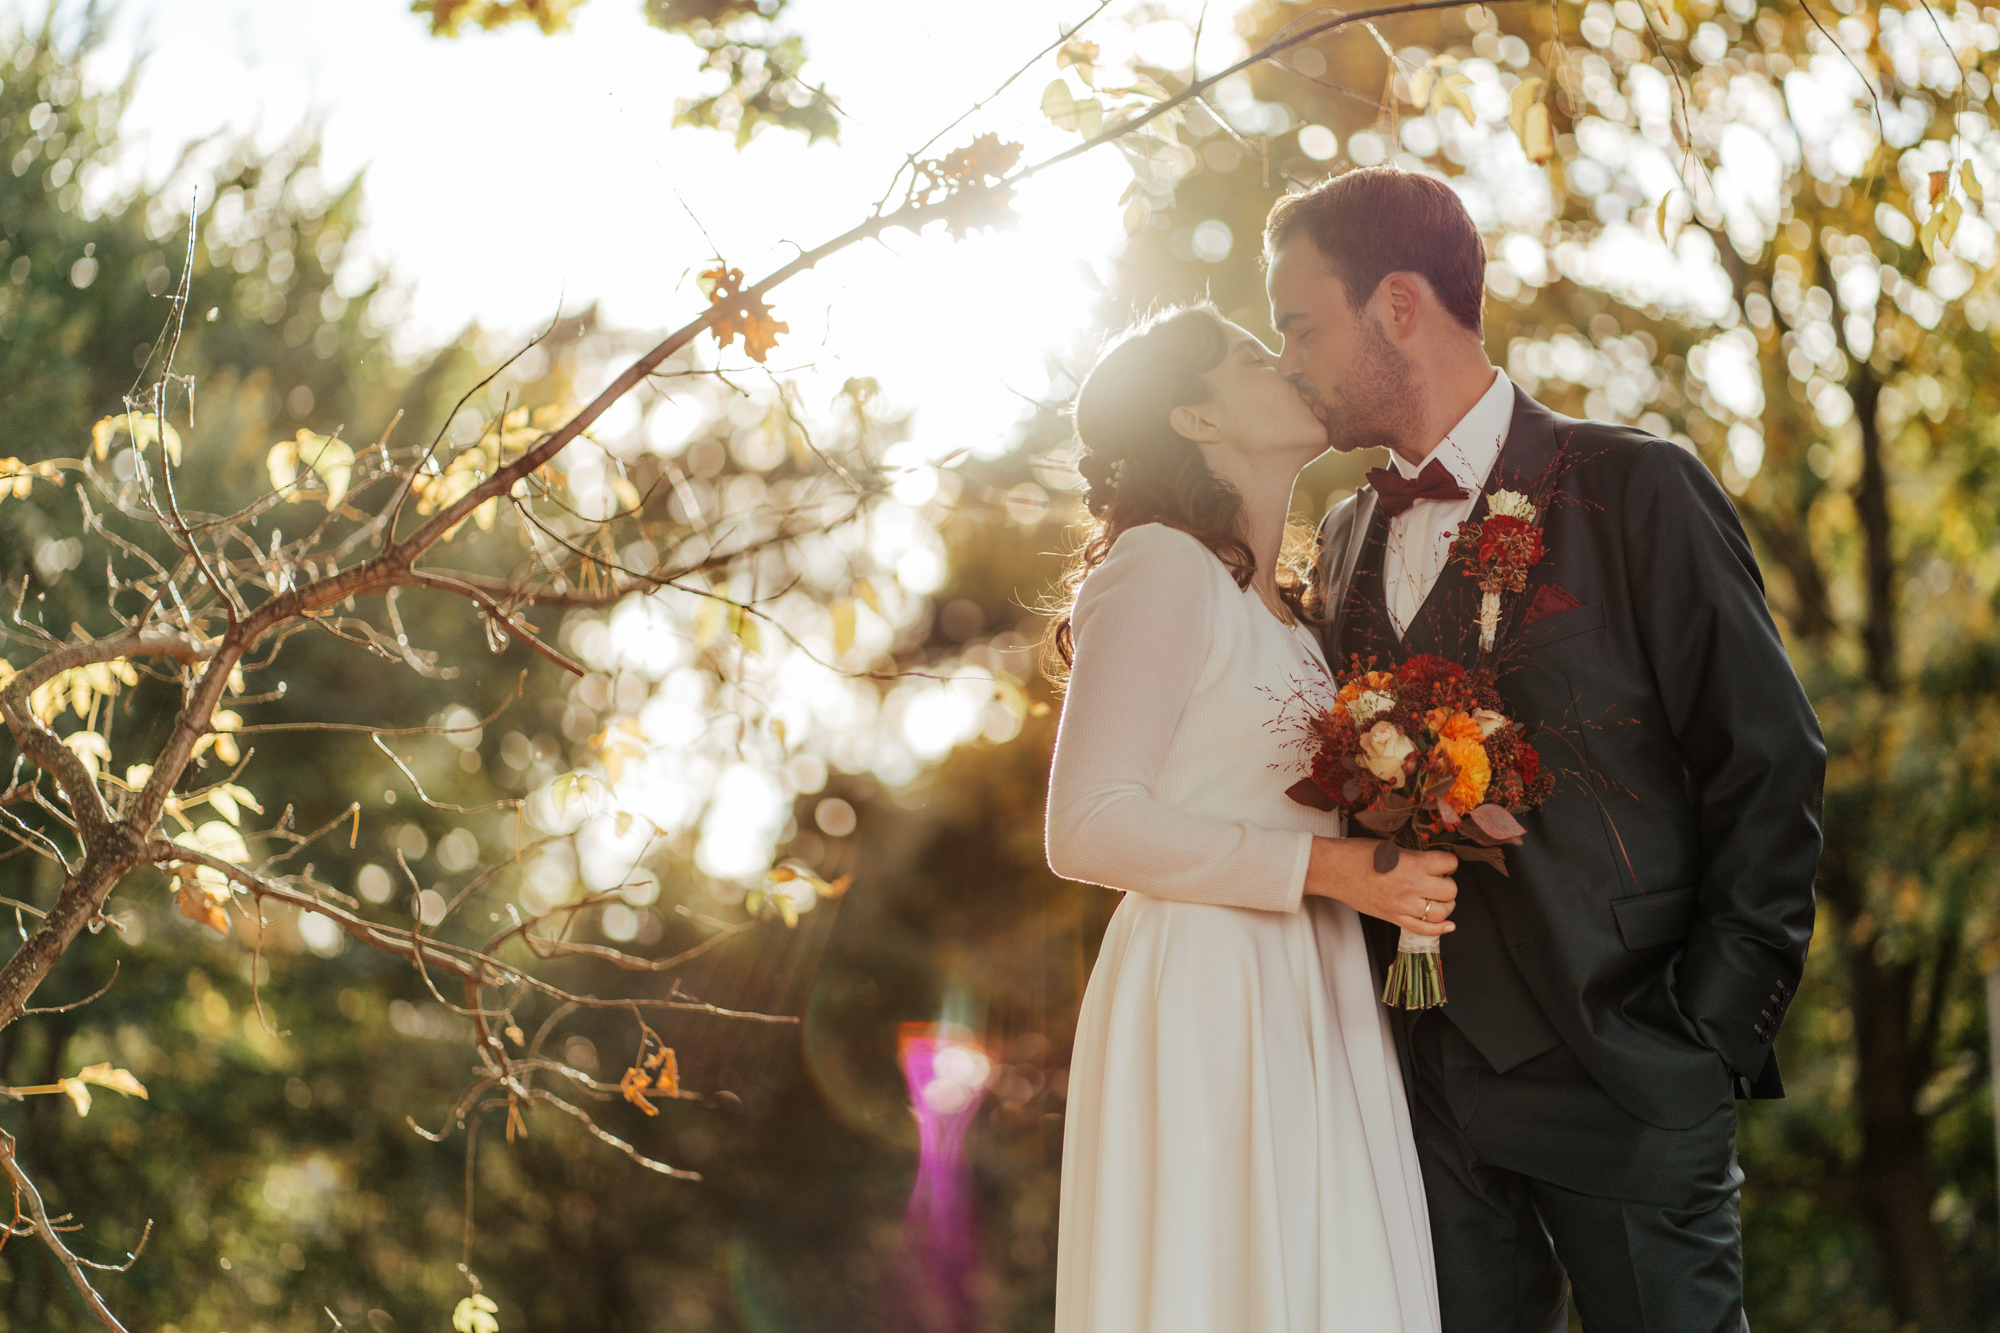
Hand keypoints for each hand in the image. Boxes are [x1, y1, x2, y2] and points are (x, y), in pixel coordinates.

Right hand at [1302, 837, 1458, 936]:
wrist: (1333, 869)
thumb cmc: (1356, 854)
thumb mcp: (1391, 847)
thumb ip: (1414, 857)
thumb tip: (1431, 864)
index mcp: (1412, 863)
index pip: (1449, 864)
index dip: (1448, 862)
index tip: (1443, 863)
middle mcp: (1412, 886)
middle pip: (1450, 890)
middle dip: (1448, 884)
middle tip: (1438, 879)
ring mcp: (1403, 906)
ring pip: (1442, 912)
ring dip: (1445, 905)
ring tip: (1437, 898)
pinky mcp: (1393, 918)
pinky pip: (1424, 930)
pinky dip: (1440, 929)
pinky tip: (1447, 925)